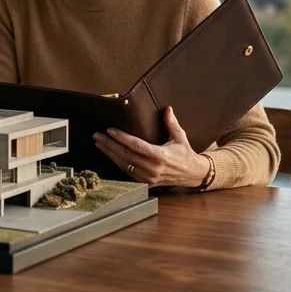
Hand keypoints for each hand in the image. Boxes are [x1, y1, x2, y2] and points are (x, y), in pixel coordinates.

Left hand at [92, 106, 208, 188]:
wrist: (193, 174)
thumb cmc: (185, 154)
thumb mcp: (180, 137)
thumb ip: (171, 123)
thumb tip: (167, 108)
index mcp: (160, 156)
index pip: (136, 145)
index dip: (121, 138)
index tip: (109, 130)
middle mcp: (152, 168)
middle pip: (126, 155)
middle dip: (109, 145)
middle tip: (97, 136)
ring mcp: (149, 177)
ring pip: (124, 165)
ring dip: (110, 154)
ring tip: (99, 144)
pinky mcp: (147, 183)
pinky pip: (128, 173)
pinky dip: (118, 164)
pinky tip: (110, 156)